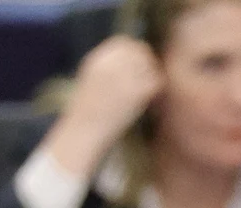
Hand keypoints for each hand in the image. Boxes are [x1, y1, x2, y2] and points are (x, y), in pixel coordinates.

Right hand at [43, 36, 162, 177]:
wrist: (84, 132)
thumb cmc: (87, 111)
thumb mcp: (92, 79)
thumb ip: (109, 66)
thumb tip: (134, 58)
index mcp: (97, 59)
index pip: (124, 42)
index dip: (135, 51)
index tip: (139, 63)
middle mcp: (110, 64)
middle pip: (141, 50)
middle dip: (147, 62)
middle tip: (147, 77)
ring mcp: (123, 77)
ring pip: (150, 65)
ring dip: (152, 75)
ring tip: (146, 90)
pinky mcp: (135, 92)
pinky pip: (155, 82)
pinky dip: (156, 89)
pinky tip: (150, 99)